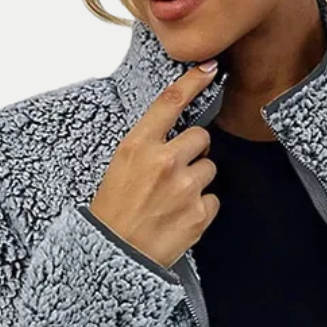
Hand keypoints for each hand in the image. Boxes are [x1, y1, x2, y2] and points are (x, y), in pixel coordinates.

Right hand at [88, 59, 221, 270]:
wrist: (115, 256)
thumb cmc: (113, 213)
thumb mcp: (120, 167)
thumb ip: (148, 145)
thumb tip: (175, 134)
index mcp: (139, 146)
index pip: (170, 103)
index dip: (193, 82)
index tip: (208, 70)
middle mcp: (165, 162)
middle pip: (201, 138)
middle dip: (194, 152)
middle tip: (176, 172)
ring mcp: (185, 188)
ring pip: (209, 170)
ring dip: (197, 181)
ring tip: (174, 200)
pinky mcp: (198, 213)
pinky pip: (213, 200)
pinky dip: (201, 208)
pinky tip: (179, 217)